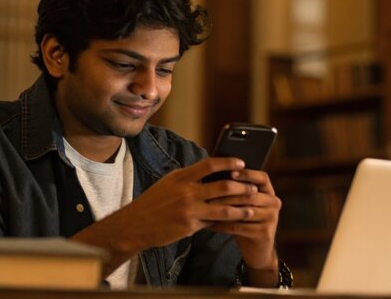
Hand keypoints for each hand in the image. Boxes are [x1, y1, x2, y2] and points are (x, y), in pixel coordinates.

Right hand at [71, 157, 260, 275]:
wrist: (135, 224)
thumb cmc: (154, 202)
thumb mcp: (169, 183)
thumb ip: (189, 178)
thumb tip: (212, 173)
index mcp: (182, 176)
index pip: (210, 164)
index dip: (229, 163)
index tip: (242, 164)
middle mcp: (187, 191)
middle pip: (224, 185)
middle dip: (243, 187)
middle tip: (254, 188)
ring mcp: (189, 209)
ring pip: (224, 207)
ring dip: (241, 207)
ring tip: (252, 208)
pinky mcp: (190, 226)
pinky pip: (214, 223)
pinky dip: (226, 222)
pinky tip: (236, 222)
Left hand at [207, 167, 281, 286]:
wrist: (258, 249)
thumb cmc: (246, 221)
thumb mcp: (244, 203)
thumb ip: (237, 190)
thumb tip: (213, 175)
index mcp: (270, 192)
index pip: (262, 177)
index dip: (247, 174)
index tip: (230, 172)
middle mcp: (274, 203)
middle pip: (250, 194)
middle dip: (227, 193)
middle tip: (208, 193)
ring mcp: (272, 218)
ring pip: (243, 211)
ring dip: (223, 209)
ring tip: (206, 207)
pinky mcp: (264, 233)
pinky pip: (239, 227)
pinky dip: (223, 225)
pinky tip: (210, 224)